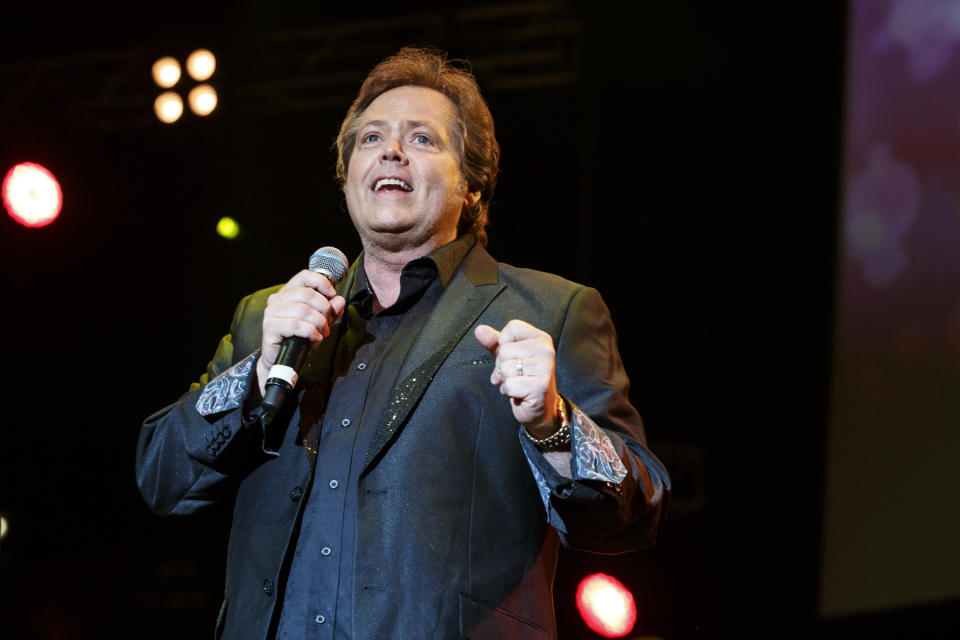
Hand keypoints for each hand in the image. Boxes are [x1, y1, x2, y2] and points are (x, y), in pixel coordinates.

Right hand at [256, 270, 345, 394]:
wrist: (284, 360)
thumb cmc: (300, 338)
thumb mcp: (320, 322)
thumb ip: (330, 311)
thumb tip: (339, 300)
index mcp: (288, 292)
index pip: (304, 276)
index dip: (321, 282)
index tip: (332, 294)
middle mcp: (277, 298)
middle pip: (308, 294)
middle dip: (324, 309)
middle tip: (328, 323)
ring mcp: (271, 312)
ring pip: (304, 310)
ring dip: (319, 323)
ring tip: (322, 332)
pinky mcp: (270, 326)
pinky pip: (296, 324)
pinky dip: (311, 332)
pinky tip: (314, 338)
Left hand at [474, 320, 558, 436]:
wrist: (540, 409)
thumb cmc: (524, 380)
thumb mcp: (508, 357)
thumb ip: (494, 342)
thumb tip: (479, 329)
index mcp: (541, 339)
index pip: (512, 327)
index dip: (504, 344)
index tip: (512, 357)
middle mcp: (546, 350)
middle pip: (505, 349)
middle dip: (502, 366)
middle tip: (515, 375)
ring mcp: (545, 368)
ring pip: (505, 367)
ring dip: (505, 379)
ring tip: (518, 384)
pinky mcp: (540, 386)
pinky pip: (509, 384)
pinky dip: (509, 391)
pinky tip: (519, 393)